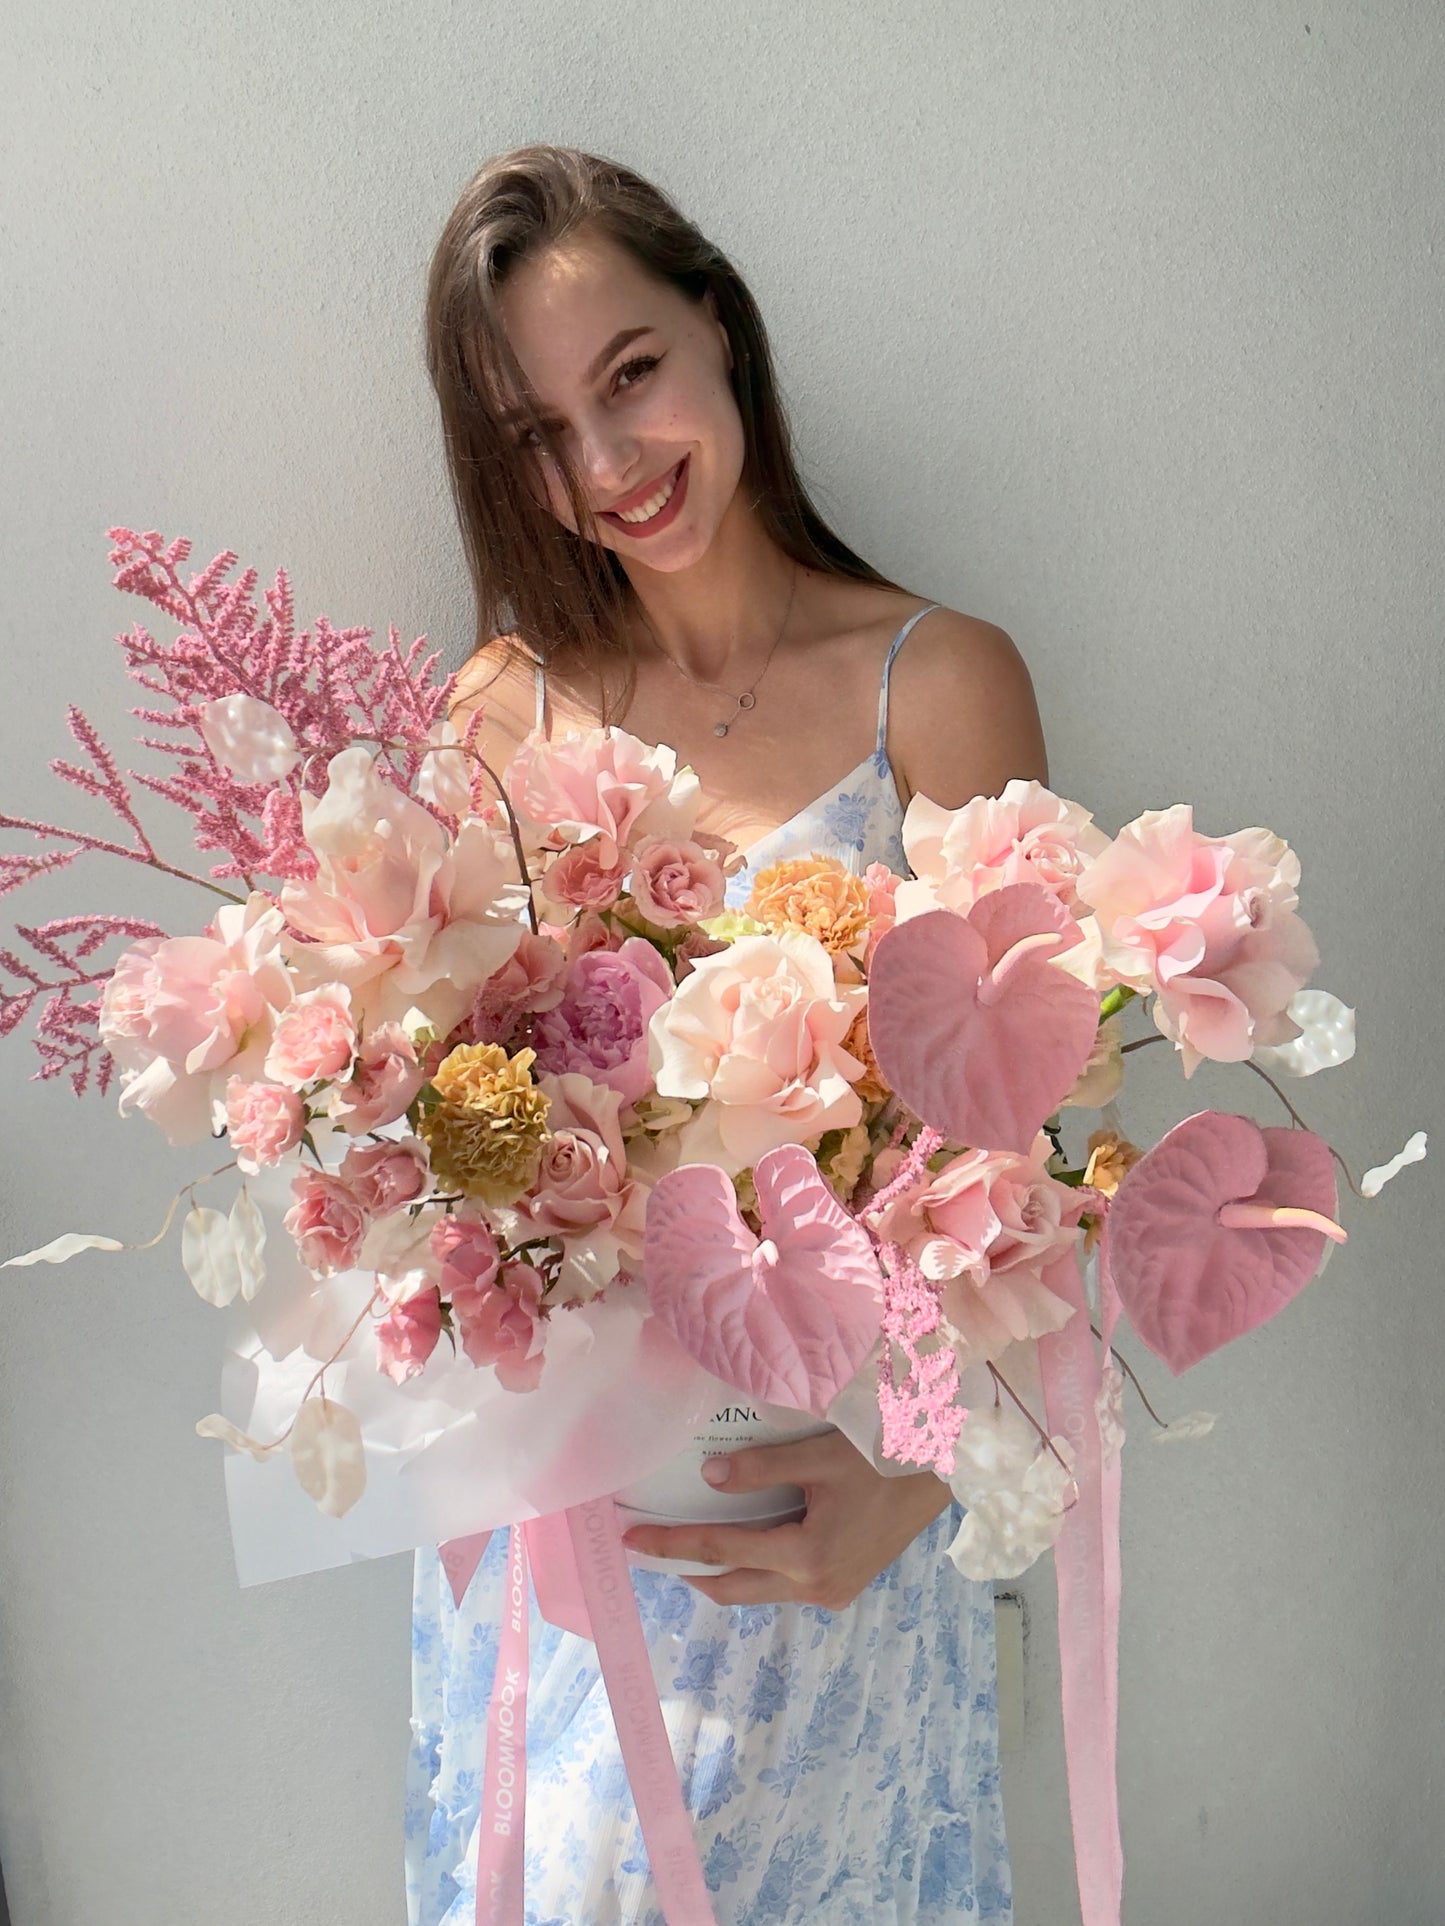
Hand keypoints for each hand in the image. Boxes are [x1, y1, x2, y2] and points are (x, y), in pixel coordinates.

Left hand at [619, 1428, 954, 1609]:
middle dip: (688, 1570)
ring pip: (758, 1590)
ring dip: (720, 1572)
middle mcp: (815, 1586)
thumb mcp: (820, 1455)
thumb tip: (708, 1478)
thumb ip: (761, 1469)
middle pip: (733, 1586)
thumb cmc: (885, 1457)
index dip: (672, 1545)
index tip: (632, 1541)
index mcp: (806, 1556)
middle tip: (648, 1551)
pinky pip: (783, 1584)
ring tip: (685, 1547)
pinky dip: (753, 1568)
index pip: (721, 1550)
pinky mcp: (843, 1586)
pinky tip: (741, 1543)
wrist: (946, 1474)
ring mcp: (831, 1592)